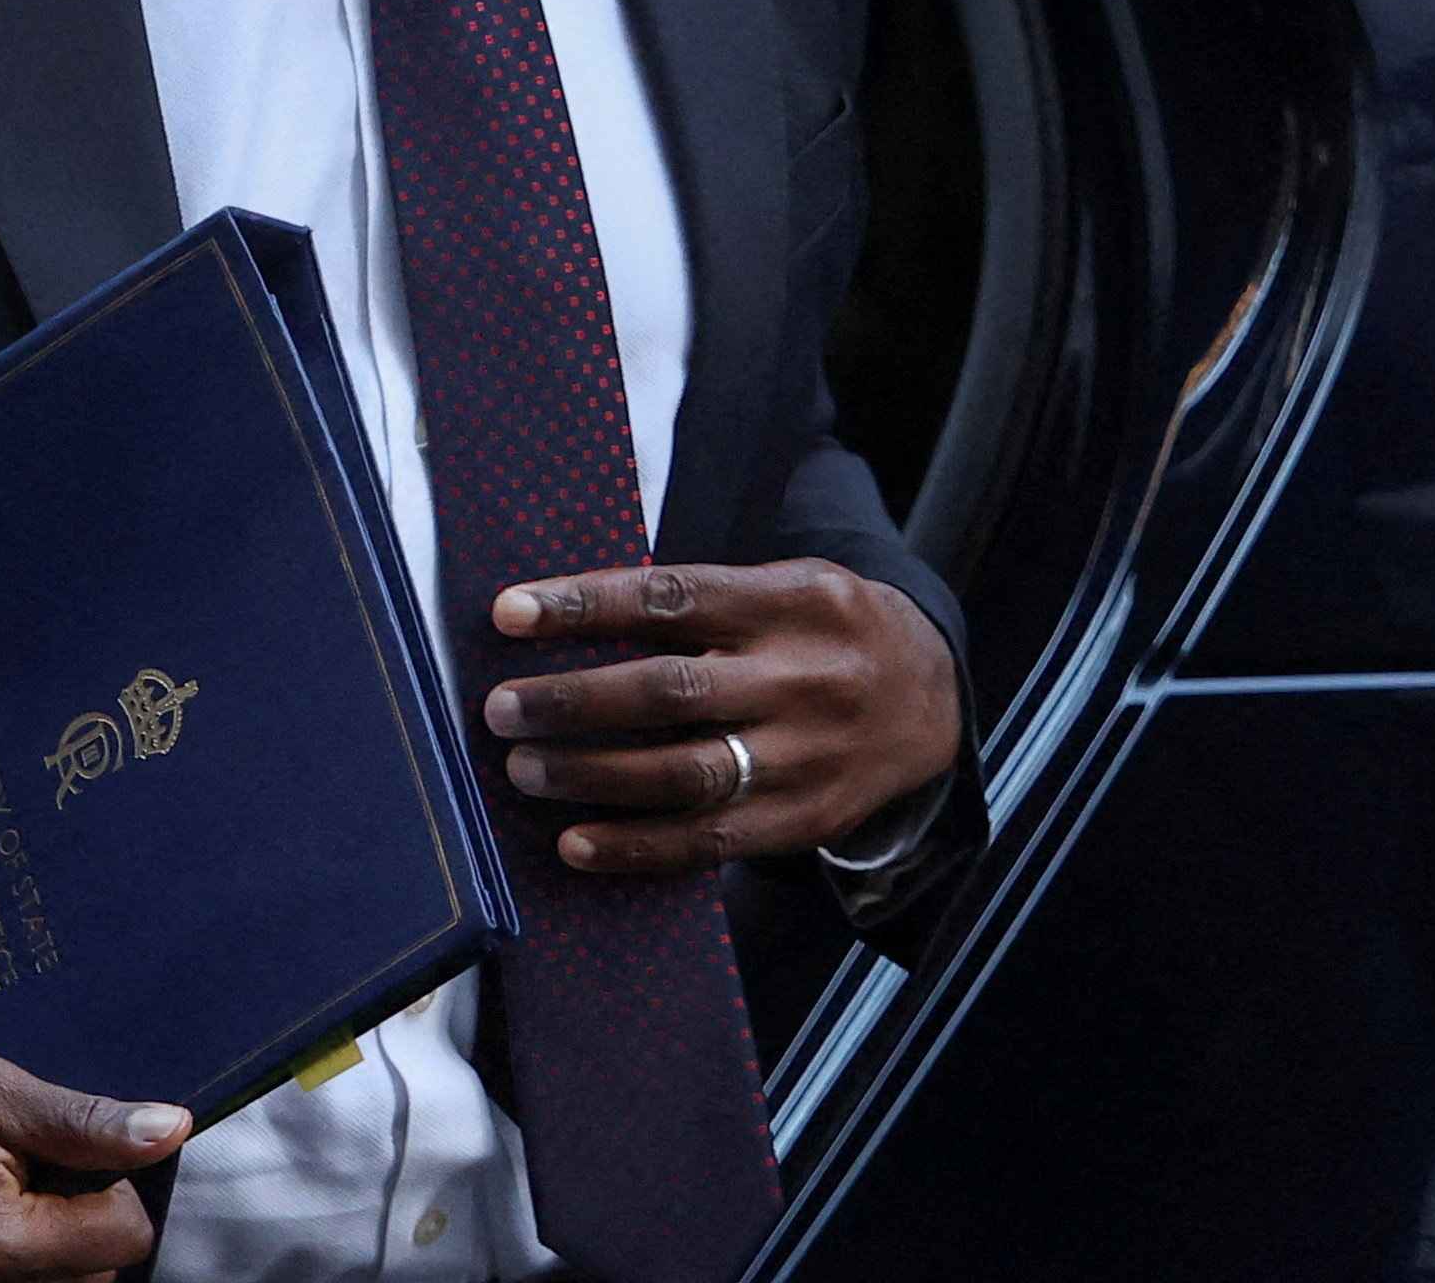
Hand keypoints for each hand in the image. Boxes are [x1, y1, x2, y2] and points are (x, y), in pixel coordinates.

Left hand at [482, 560, 961, 874]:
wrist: (933, 697)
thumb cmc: (824, 632)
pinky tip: (577, 842)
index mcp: (786, 601)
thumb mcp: (783, 586)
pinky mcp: (805, 819)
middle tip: (502, 709)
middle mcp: (799, 677)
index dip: (585, 605)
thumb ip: (699, 603)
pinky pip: (712, 841)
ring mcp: (805, 755)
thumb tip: (567, 621)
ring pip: (687, 772)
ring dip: (592, 774)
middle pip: (670, 690)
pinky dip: (638, 846)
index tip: (508, 613)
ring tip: (524, 769)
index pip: (670, 598)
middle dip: (574, 701)